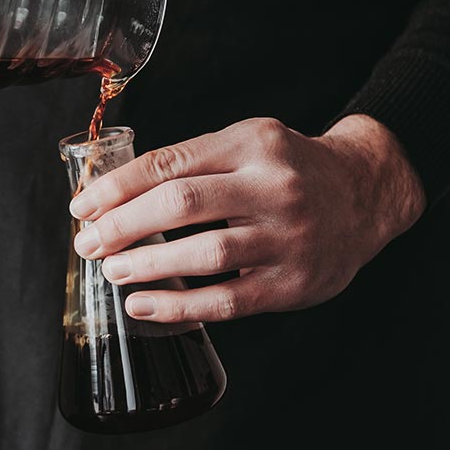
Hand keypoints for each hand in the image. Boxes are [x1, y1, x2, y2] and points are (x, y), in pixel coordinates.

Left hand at [67, 115, 426, 322]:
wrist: (367, 194)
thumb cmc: (291, 170)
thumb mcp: (250, 143)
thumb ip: (194, 162)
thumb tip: (114, 195)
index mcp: (252, 143)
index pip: (169, 163)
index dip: (116, 187)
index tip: (82, 207)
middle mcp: (272, 186)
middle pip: (180, 203)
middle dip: (123, 225)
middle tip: (88, 243)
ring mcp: (287, 236)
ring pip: (204, 253)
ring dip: (147, 265)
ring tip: (112, 270)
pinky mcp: (292, 282)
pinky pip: (227, 300)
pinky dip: (178, 306)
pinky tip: (143, 306)